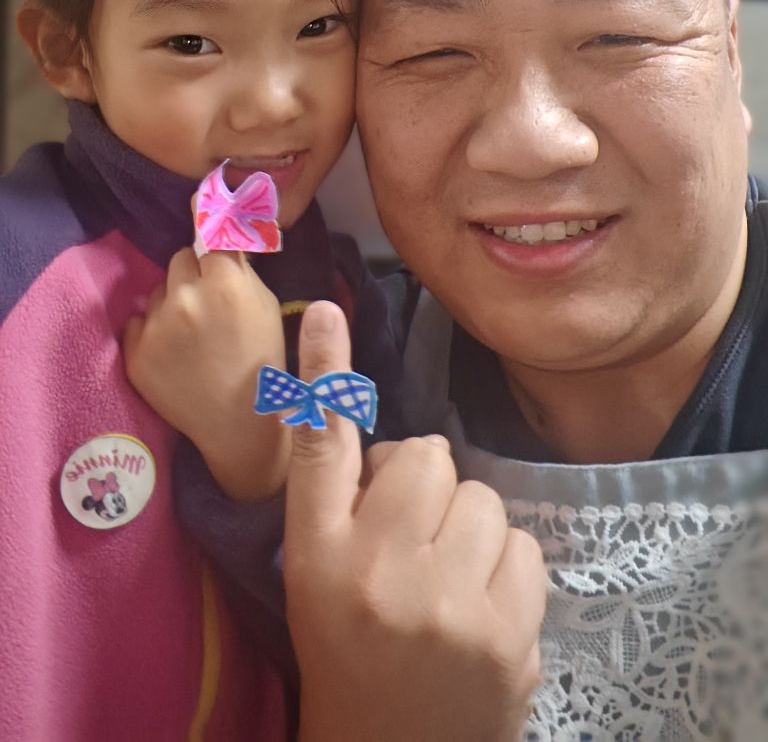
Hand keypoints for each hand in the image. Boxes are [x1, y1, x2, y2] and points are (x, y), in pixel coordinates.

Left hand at [124, 245, 289, 500]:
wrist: (240, 425)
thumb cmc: (263, 360)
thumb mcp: (266, 305)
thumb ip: (241, 268)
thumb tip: (222, 232)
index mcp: (225, 283)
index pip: (208, 234)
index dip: (211, 240)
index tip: (207, 220)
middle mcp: (185, 298)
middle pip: (179, 259)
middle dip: (193, 274)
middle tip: (208, 302)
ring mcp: (156, 327)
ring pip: (157, 291)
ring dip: (172, 303)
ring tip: (191, 336)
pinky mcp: (134, 354)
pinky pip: (137, 322)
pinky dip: (152, 332)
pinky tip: (173, 354)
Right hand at [285, 302, 545, 741]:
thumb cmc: (346, 647)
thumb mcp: (316, 571)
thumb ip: (336, 488)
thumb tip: (354, 392)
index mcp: (317, 555)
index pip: (319, 446)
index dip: (323, 373)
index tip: (327, 311)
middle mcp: (377, 573)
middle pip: (431, 459)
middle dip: (425, 486)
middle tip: (408, 537)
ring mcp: (450, 607)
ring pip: (484, 498)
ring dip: (469, 526)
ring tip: (445, 575)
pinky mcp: (509, 636)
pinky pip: (524, 545)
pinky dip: (506, 566)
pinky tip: (480, 606)